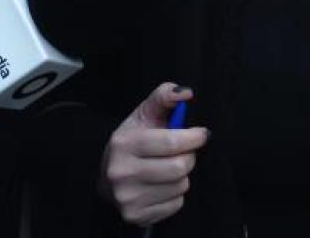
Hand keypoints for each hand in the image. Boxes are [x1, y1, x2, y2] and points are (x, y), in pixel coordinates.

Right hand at [100, 83, 208, 226]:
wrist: (108, 176)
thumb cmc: (134, 140)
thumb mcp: (144, 114)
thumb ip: (164, 96)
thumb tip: (186, 92)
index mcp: (124, 143)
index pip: (172, 142)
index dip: (194, 137)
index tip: (201, 134)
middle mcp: (122, 172)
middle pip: (180, 168)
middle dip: (188, 157)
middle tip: (182, 153)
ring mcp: (128, 197)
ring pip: (181, 186)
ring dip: (182, 176)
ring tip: (167, 168)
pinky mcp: (136, 216)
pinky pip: (176, 204)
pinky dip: (175, 194)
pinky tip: (161, 185)